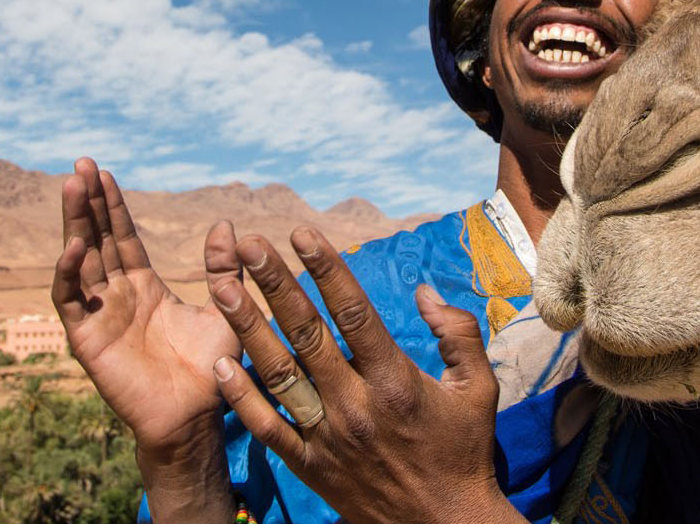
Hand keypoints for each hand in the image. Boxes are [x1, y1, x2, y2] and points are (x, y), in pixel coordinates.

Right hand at [51, 158, 238, 518]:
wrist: (195, 416)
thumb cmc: (210, 369)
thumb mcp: (223, 309)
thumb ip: (222, 270)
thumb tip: (226, 226)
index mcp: (143, 288)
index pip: (122, 238)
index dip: (111, 206)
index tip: (102, 172)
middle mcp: (115, 297)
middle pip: (97, 240)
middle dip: (86, 203)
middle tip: (80, 165)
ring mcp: (97, 317)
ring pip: (80, 261)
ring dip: (74, 224)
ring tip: (72, 186)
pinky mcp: (86, 340)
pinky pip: (71, 301)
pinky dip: (68, 273)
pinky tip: (74, 245)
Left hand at [203, 226, 523, 523]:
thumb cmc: (464, 451)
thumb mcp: (479, 388)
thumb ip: (458, 333)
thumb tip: (425, 290)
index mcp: (395, 381)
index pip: (354, 313)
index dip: (327, 269)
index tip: (303, 233)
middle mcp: (355, 405)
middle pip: (306, 334)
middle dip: (275, 285)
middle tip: (248, 246)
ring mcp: (328, 437)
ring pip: (278, 374)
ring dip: (248, 328)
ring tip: (222, 288)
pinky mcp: (309, 466)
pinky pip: (267, 428)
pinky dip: (241, 397)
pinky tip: (220, 363)